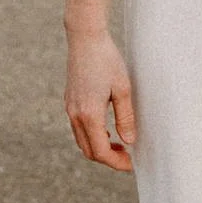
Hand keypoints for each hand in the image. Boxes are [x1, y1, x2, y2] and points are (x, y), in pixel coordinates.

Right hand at [66, 26, 137, 170]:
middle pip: (89, 150)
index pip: (100, 151)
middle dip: (108, 158)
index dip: (116, 162)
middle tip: (128, 157)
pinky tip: (107, 131)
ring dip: (99, 148)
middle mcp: (75, 115)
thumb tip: (130, 140)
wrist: (85, 38)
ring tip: (120, 145)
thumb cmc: (106, 60)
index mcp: (89, 114)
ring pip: (82, 141)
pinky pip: (78, 129)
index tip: (131, 164)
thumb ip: (126, 117)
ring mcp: (70, 109)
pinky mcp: (69, 102)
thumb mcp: (123, 88)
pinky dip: (92, 136)